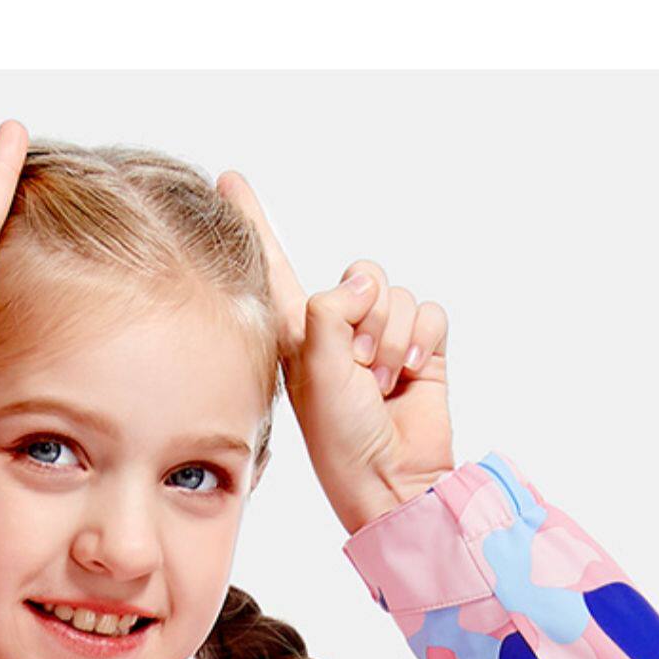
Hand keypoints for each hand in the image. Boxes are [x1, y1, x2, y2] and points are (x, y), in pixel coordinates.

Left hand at [219, 172, 453, 533]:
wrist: (392, 477)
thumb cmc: (340, 437)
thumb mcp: (316, 369)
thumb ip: (330, 313)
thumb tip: (362, 285)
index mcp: (298, 331)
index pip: (275, 264)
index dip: (254, 222)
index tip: (229, 181)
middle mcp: (338, 327)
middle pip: (359, 275)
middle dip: (366, 318)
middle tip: (359, 368)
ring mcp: (381, 337)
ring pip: (396, 295)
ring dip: (394, 340)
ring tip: (381, 382)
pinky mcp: (421, 348)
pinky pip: (429, 312)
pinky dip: (423, 344)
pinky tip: (410, 376)